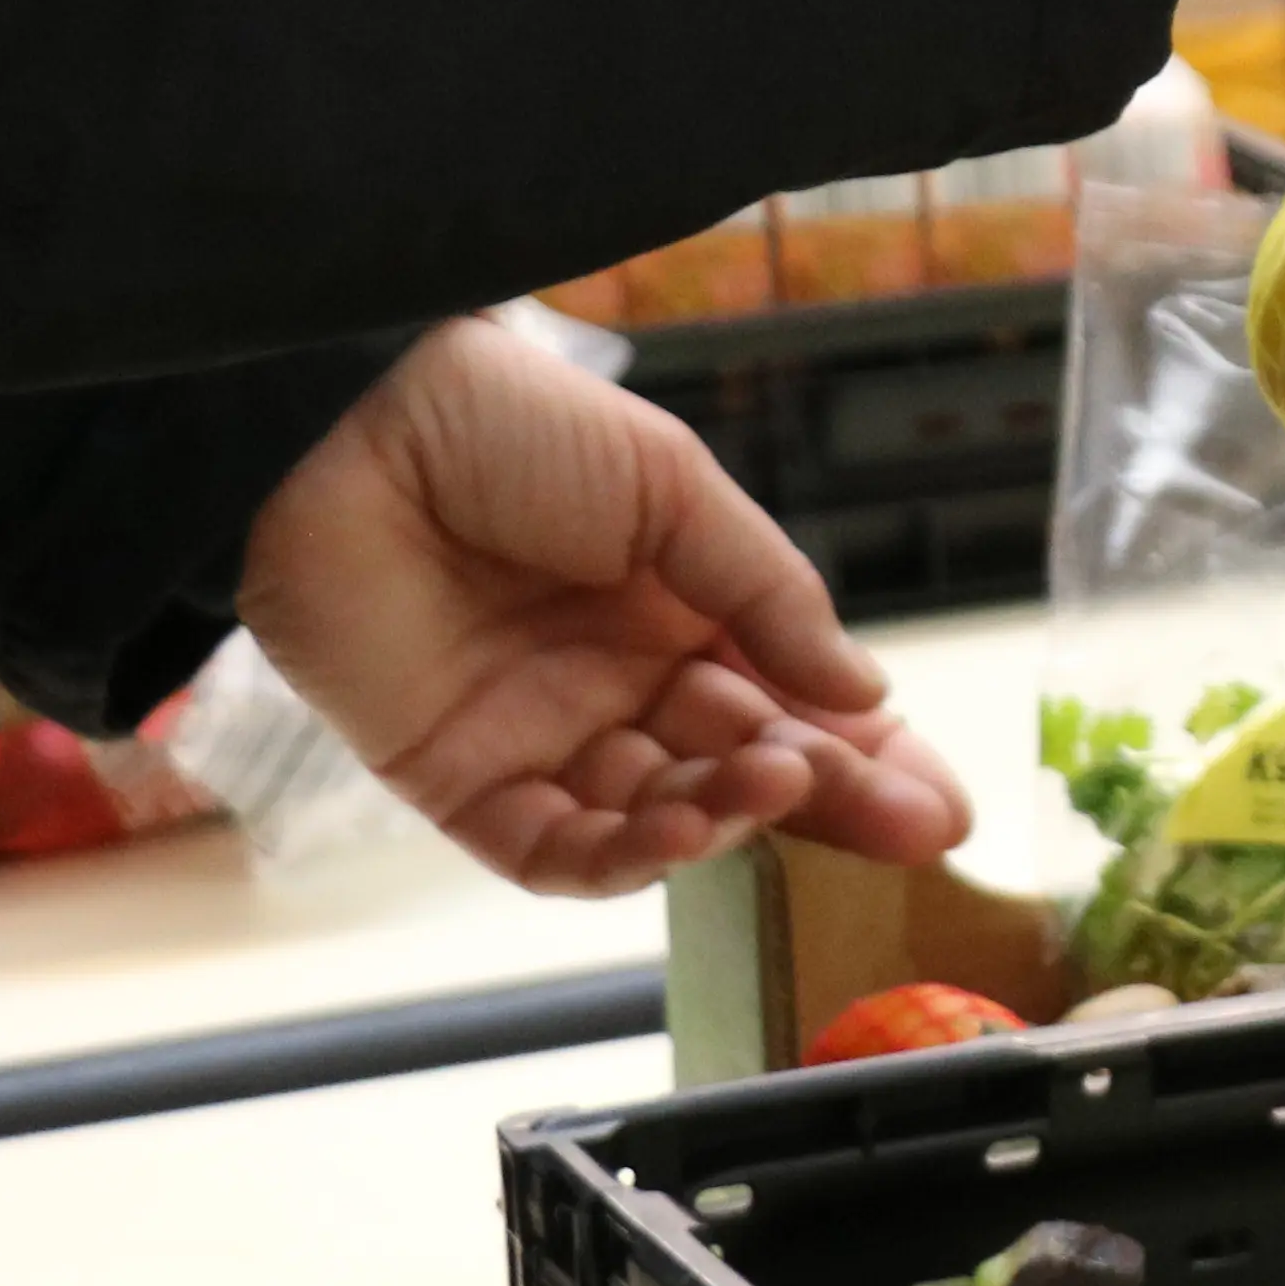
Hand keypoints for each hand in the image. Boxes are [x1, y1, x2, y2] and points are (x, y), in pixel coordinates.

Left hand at [236, 319, 970, 892]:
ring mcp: (543, 738)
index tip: (938, 806)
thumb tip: (866, 696)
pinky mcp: (460, 782)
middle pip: (742, 771)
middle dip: (829, 800)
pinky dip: (622, 859)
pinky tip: (681, 832)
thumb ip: (769, 598)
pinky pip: (554, 851)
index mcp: (682, 609)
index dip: (868, 756)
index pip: (792, 704)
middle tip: (906, 827)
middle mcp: (621, 684)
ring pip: (660, 816)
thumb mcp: (674, 490)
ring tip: (777, 786)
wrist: (346, 426)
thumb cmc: (511, 427)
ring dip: (728, 816)